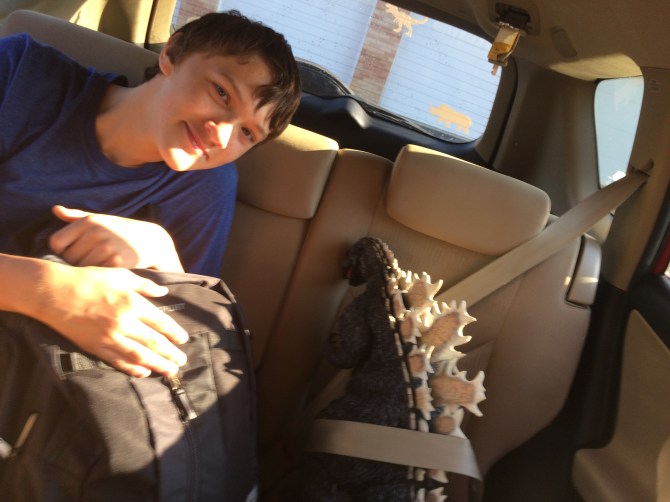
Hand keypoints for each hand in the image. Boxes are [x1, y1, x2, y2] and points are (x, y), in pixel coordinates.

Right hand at [33, 261, 188, 377]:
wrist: (54, 292)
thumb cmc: (89, 279)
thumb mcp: (120, 275)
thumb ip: (145, 285)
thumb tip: (164, 293)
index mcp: (132, 303)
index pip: (161, 322)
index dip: (174, 333)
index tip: (184, 340)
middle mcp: (123, 322)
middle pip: (153, 342)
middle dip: (170, 354)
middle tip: (183, 361)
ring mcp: (109, 337)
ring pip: (139, 356)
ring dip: (157, 365)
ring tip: (170, 371)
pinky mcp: (95, 347)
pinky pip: (118, 361)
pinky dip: (132, 368)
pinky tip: (144, 373)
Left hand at [49, 205, 183, 271]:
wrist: (154, 242)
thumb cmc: (123, 232)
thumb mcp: (103, 220)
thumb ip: (77, 216)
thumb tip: (56, 209)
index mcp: (88, 221)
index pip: (56, 243)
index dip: (63, 251)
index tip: (76, 253)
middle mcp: (96, 232)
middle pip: (68, 258)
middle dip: (76, 263)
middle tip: (91, 262)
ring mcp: (106, 247)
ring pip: (81, 269)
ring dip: (88, 272)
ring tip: (100, 268)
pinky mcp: (117, 262)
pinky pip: (96, 275)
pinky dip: (100, 277)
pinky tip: (108, 274)